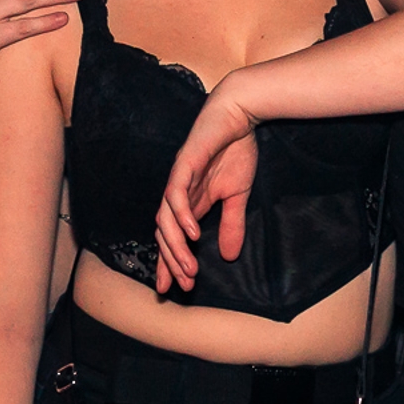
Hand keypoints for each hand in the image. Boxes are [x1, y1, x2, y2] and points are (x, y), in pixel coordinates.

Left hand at [152, 77, 261, 292]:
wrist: (238, 114)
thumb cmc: (236, 149)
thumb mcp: (238, 195)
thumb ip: (232, 223)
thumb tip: (230, 256)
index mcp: (188, 201)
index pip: (173, 237)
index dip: (170, 262)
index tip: (174, 288)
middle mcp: (177, 193)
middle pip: (165, 234)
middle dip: (172, 261)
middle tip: (184, 284)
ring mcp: (177, 179)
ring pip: (166, 219)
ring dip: (176, 245)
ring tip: (188, 267)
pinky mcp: (184, 164)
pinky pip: (176, 195)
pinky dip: (182, 215)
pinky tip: (192, 233)